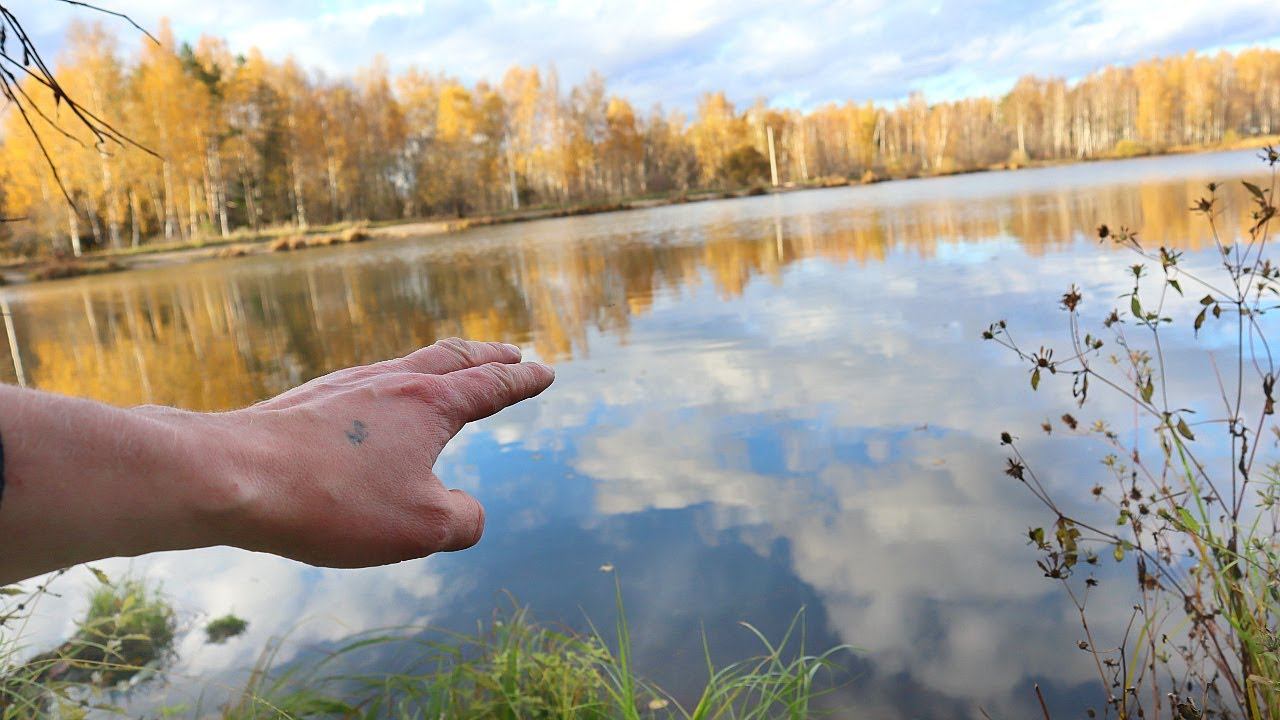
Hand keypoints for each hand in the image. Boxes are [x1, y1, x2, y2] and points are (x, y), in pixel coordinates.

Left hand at [182, 338, 553, 567]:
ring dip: (437, 368)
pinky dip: (392, 390)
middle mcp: (390, 383)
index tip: (544, 372)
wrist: (233, 476)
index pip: (490, 387)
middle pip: (450, 358)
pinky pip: (365, 387)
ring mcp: (344, 388)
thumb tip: (466, 511)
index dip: (521, 382)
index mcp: (429, 405)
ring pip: (405, 366)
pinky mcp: (306, 405)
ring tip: (446, 377)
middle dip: (487, 357)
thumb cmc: (335, 502)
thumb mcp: (422, 527)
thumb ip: (464, 520)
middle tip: (510, 356)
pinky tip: (376, 410)